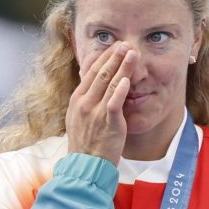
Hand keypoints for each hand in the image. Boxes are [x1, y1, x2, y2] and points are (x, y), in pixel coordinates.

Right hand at [66, 42, 137, 165]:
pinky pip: (113, 103)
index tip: (113, 47)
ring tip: (131, 53)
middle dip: (113, 56)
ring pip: (108, 83)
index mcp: (77, 100)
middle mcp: (84, 103)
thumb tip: (91, 86)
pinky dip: (120, 90)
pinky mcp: (107, 123)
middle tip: (125, 43)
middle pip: (99, 73)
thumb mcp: (80, 118)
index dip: (103, 58)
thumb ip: (86, 101)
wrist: (85, 166)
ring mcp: (94, 112)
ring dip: (121, 66)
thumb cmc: (86, 144)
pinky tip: (127, 79)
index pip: (89, 72)